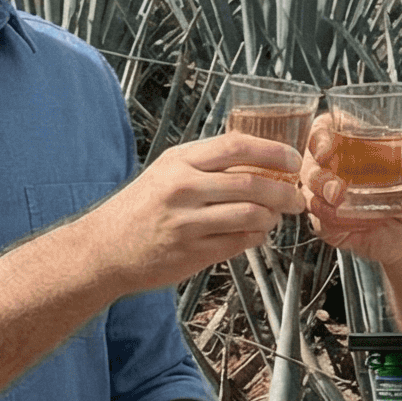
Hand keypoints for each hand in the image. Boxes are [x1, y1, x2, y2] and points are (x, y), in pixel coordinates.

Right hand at [89, 136, 304, 298]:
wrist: (104, 248)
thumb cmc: (140, 207)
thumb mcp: (167, 171)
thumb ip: (206, 162)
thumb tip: (257, 157)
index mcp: (180, 161)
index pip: (236, 146)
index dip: (273, 152)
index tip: (293, 159)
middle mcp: (183, 188)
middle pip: (251, 183)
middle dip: (284, 190)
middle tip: (297, 196)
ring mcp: (187, 222)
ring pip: (250, 215)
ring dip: (273, 216)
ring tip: (277, 216)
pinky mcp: (191, 253)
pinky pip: (239, 242)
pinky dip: (256, 237)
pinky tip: (256, 233)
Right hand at [300, 115, 401, 263]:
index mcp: (353, 143)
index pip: (324, 129)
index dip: (319, 137)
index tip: (326, 151)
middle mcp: (336, 166)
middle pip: (309, 161)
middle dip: (318, 176)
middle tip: (336, 190)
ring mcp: (328, 195)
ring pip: (308, 192)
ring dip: (324, 200)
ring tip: (343, 204)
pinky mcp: (328, 223)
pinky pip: (318, 220)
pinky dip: (333, 222)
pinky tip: (356, 223)